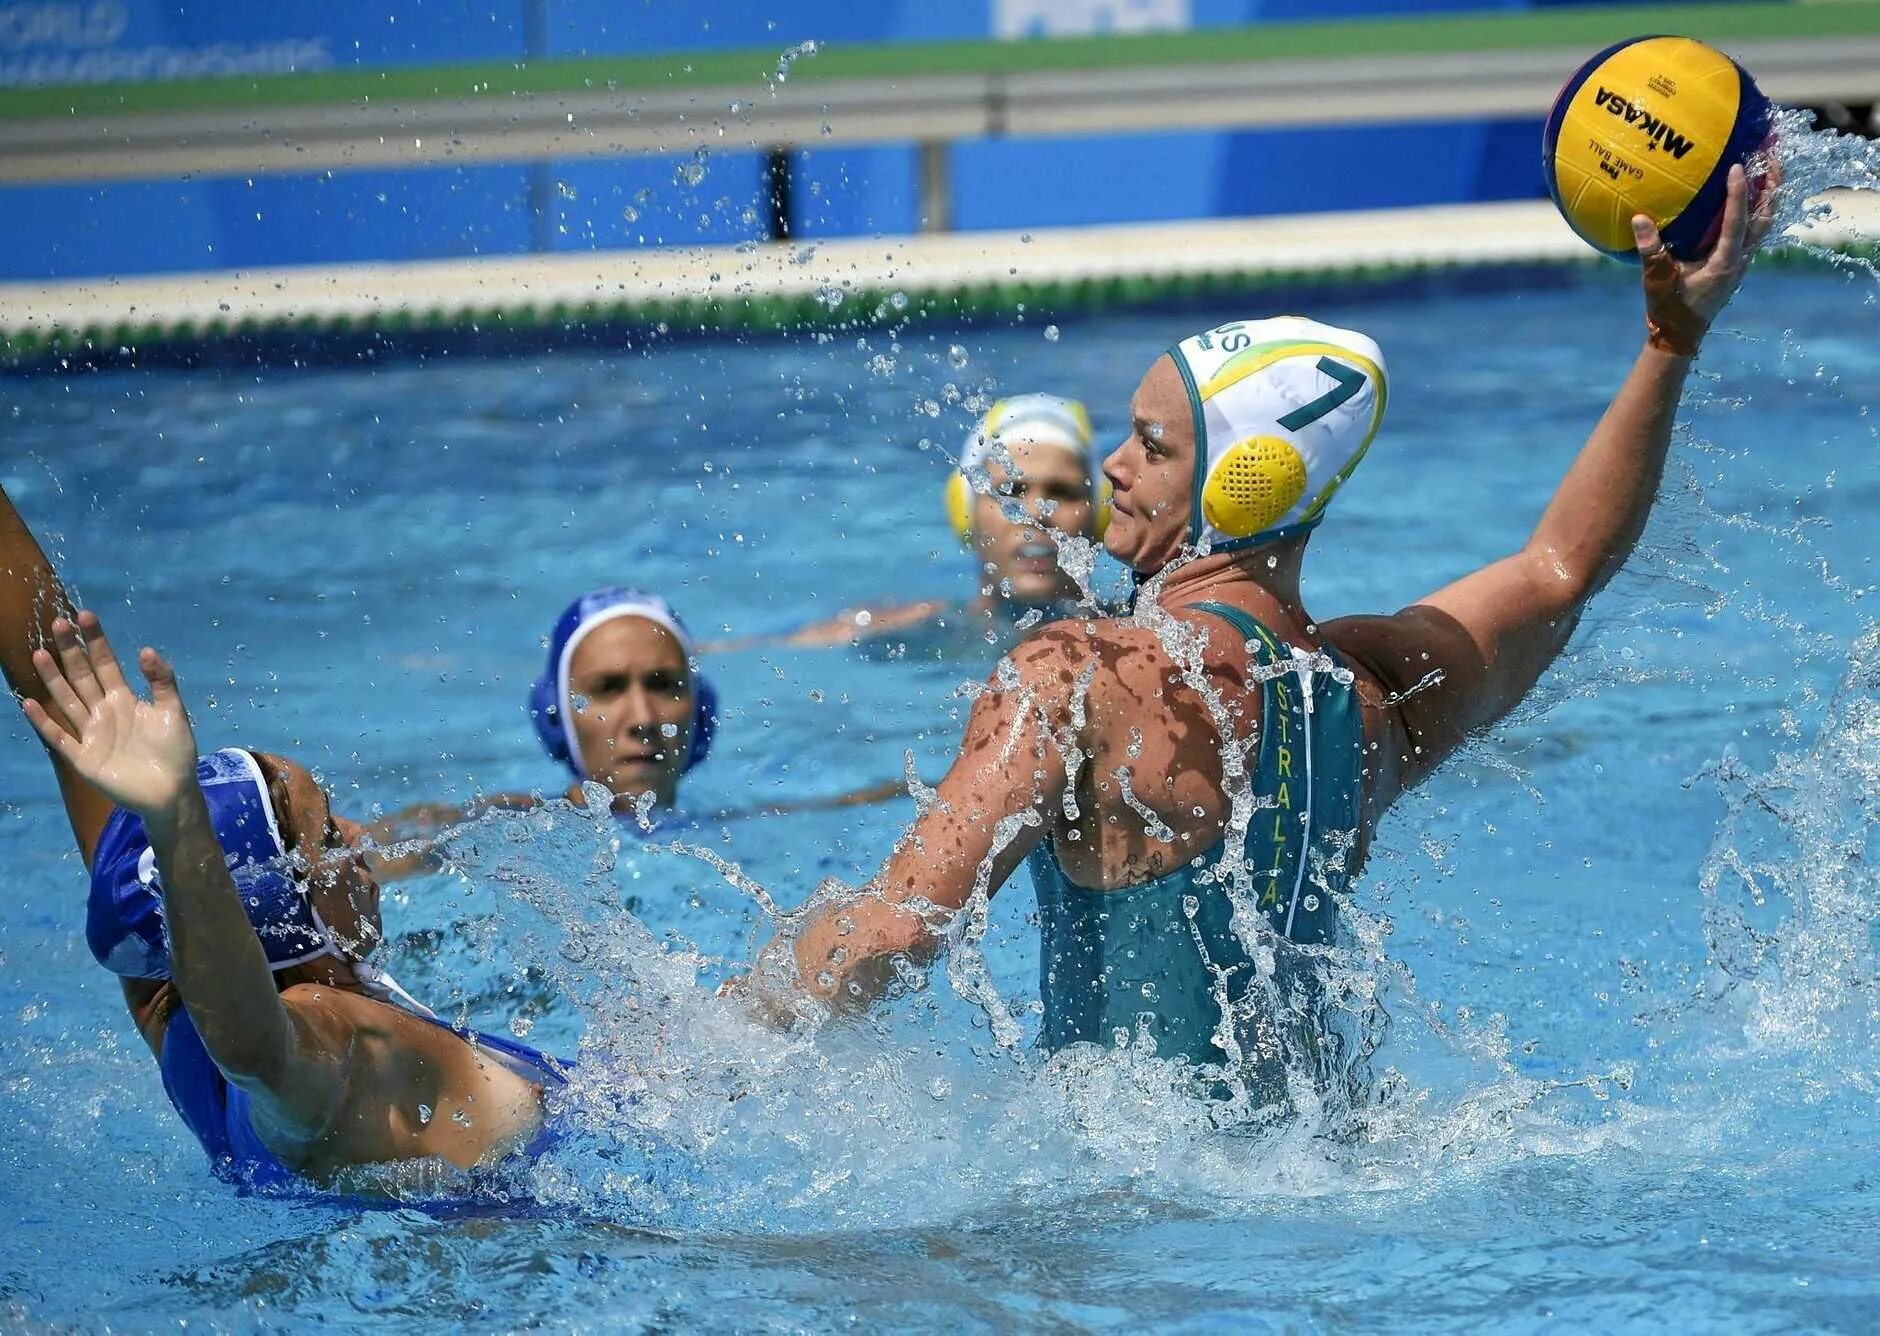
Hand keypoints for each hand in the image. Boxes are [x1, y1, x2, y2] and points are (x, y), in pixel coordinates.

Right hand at [19, 612, 198, 818]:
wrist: (172, 792)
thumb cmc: (175, 751)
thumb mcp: (173, 712)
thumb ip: (162, 682)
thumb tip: (146, 650)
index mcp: (124, 699)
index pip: (105, 664)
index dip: (95, 641)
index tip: (84, 616)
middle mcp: (103, 712)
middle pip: (81, 677)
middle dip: (70, 651)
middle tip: (57, 623)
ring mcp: (91, 734)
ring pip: (66, 700)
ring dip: (53, 678)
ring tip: (39, 653)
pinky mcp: (83, 758)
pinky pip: (60, 737)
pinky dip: (45, 722)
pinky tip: (30, 703)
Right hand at [1632, 159, 1781, 354]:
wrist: (1680, 337)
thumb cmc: (1669, 311)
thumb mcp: (1656, 281)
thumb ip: (1650, 250)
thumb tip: (1639, 218)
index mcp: (1724, 263)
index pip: (1737, 221)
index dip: (1738, 193)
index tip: (1738, 166)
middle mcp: (1739, 260)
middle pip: (1765, 216)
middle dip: (1771, 185)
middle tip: (1771, 153)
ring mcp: (1740, 261)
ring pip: (1763, 222)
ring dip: (1767, 194)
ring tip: (1768, 167)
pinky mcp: (1733, 262)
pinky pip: (1751, 229)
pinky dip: (1753, 208)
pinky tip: (1745, 196)